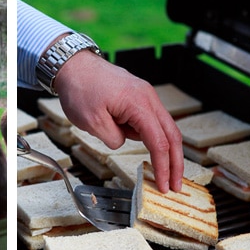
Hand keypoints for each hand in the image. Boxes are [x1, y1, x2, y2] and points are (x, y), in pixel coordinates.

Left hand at [55, 51, 183, 192]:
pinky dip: (146, 133)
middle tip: (176, 185)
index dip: (163, 166)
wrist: (73, 64)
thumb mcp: (92, 122)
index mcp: (139, 104)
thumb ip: (113, 138)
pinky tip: (122, 131)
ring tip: (137, 152)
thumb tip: (123, 142)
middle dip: (175, 162)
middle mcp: (148, 97)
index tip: (165, 185)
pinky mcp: (138, 96)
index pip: (159, 142)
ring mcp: (145, 95)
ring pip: (161, 127)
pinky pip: (148, 119)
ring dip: (159, 148)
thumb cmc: (80, 88)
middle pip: (172, 135)